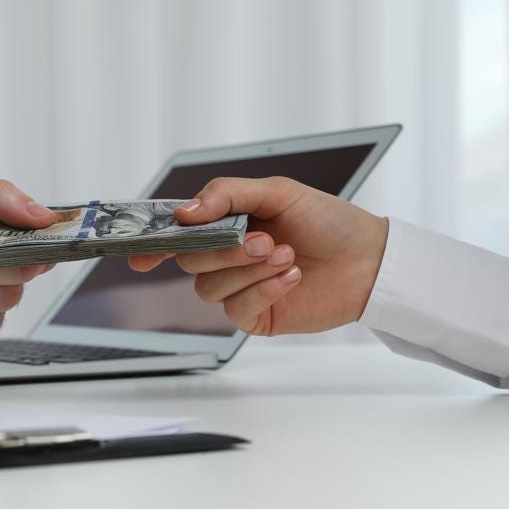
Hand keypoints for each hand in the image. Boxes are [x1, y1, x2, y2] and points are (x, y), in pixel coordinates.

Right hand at [129, 177, 387, 334]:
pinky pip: (237, 309)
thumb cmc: (328, 221)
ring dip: (249, 270)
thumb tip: (185, 212)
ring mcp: (239, 290)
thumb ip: (226, 195)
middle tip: (264, 240)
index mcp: (225, 227)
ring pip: (209, 288)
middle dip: (225, 252)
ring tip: (287, 255)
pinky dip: (264, 290)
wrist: (369, 260)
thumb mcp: (277, 192)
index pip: (178, 237)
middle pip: (190, 263)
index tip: (139, 256)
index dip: (154, 246)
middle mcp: (226, 260)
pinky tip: (292, 277)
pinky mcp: (255, 317)